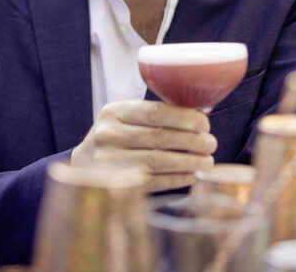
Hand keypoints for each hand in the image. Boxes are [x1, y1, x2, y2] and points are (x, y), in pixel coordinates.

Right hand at [71, 100, 217, 191]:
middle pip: (158, 137)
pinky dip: (174, 180)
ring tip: (207, 162)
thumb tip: (201, 118)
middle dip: (190, 141)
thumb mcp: (127, 117)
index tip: (205, 124)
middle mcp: (108, 134)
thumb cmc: (117, 136)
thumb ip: (156, 115)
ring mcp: (108, 161)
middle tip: (211, 144)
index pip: (155, 112)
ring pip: (156, 161)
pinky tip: (191, 176)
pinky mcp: (114, 184)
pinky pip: (150, 182)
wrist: (84, 163)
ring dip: (187, 162)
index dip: (184, 118)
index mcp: (115, 111)